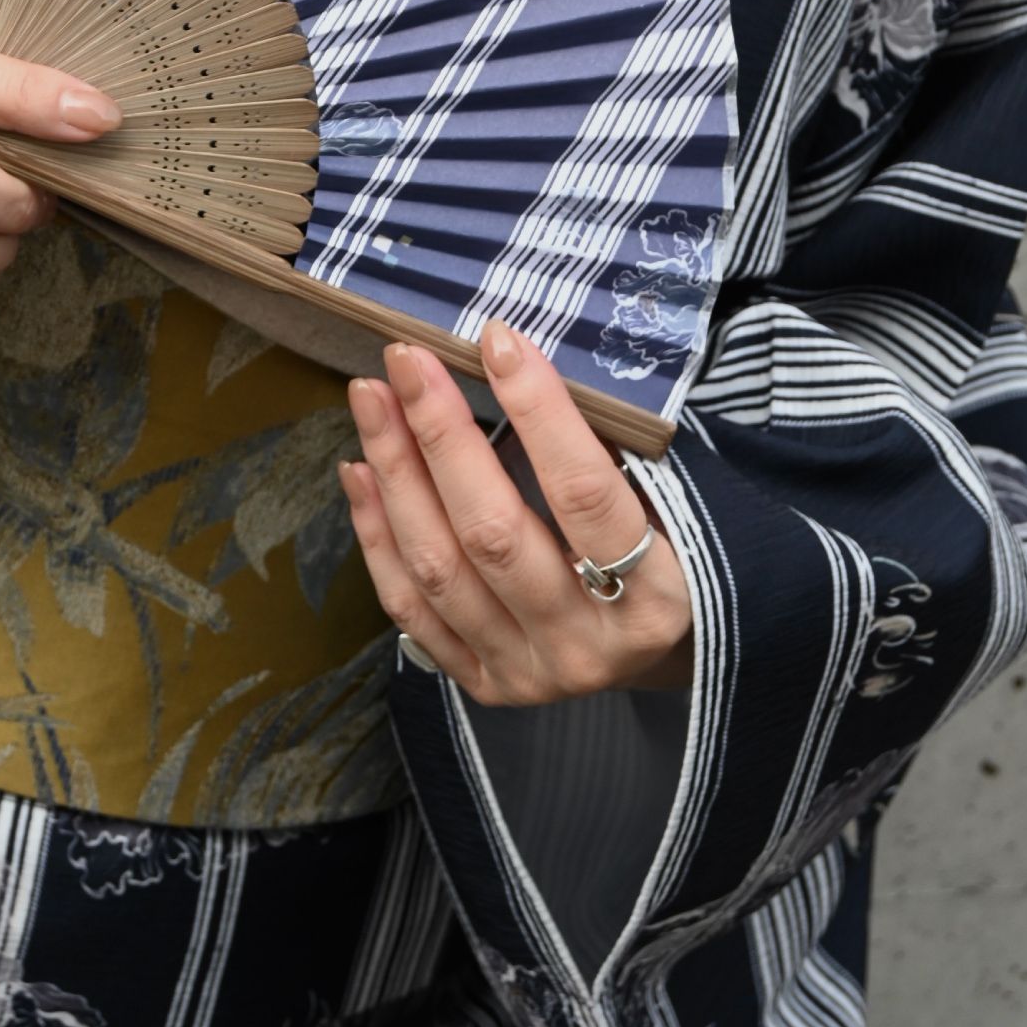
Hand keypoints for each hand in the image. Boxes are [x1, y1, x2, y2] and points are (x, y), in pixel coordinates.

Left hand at [341, 321, 692, 703]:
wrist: (655, 650)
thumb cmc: (665, 550)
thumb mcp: (666, 502)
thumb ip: (604, 450)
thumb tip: (511, 360)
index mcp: (656, 598)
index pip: (585, 494)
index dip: (538, 413)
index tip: (497, 341)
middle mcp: (587, 646)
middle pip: (493, 533)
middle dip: (441, 435)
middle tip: (407, 360)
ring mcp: (529, 672)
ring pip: (439, 569)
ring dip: (396, 474)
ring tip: (372, 401)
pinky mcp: (483, 685)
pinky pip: (410, 607)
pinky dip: (377, 534)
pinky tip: (360, 471)